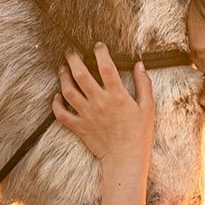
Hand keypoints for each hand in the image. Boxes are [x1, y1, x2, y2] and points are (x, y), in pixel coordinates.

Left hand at [52, 43, 153, 166]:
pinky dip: (56, 104)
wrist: (125, 158)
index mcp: (117, 95)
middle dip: (73, 60)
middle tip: (70, 52)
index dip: (100, 52)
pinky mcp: (79, 127)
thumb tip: (139, 64)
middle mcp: (99, 102)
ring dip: (63, 78)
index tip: (98, 45)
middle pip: (81, 74)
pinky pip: (61, 114)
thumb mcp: (147, 107)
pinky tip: (57, 96)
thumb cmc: (139, 133)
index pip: (106, 67)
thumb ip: (143, 84)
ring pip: (68, 91)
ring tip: (62, 69)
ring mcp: (86, 114)